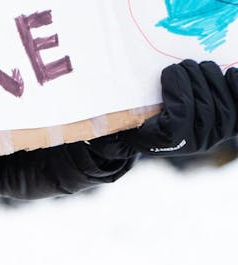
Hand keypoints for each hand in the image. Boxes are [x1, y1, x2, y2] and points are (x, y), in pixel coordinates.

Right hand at [92, 60, 236, 159]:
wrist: (154, 134)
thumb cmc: (134, 121)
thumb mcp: (121, 119)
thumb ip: (116, 117)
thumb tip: (97, 121)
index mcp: (167, 142)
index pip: (181, 116)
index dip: (179, 90)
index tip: (168, 72)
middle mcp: (194, 144)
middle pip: (205, 108)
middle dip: (195, 79)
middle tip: (183, 64)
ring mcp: (214, 136)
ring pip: (224, 106)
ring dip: (212, 79)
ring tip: (199, 66)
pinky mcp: (228, 126)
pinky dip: (236, 89)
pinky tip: (231, 74)